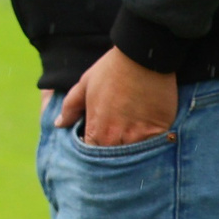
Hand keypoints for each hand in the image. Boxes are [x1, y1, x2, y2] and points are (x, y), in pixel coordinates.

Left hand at [56, 46, 176, 146]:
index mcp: (96, 129)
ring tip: (131, 148)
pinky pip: (155, 149)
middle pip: (112, 160)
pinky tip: (150, 143)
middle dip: (112, 158)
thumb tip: (59, 124)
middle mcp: (117, 138)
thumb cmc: (111, 70)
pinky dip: (151, 148)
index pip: (90, 153)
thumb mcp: (84, 85)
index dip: (92, 152)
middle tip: (115, 150)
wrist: (142, 58)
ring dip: (131, 155)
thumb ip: (71, 108)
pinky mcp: (160, 133)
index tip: (96, 147)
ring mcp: (140, 138)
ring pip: (134, 158)